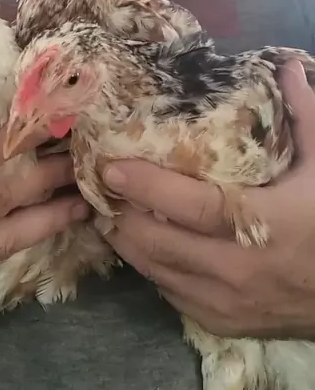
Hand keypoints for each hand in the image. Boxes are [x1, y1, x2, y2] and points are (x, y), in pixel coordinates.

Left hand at [102, 60, 314, 338]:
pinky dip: (151, 267)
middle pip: (160, 244)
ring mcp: (227, 302)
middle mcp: (239, 269)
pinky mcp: (222, 322)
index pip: (195, 207)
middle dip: (120, 214)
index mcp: (264, 224)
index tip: (111, 166)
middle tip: (96, 184)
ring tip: (105, 210)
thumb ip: (304, 116)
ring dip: (126, 242)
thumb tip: (287, 67)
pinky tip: (142, 244)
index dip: (149, 187)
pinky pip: (171, 293)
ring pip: (157, 272)